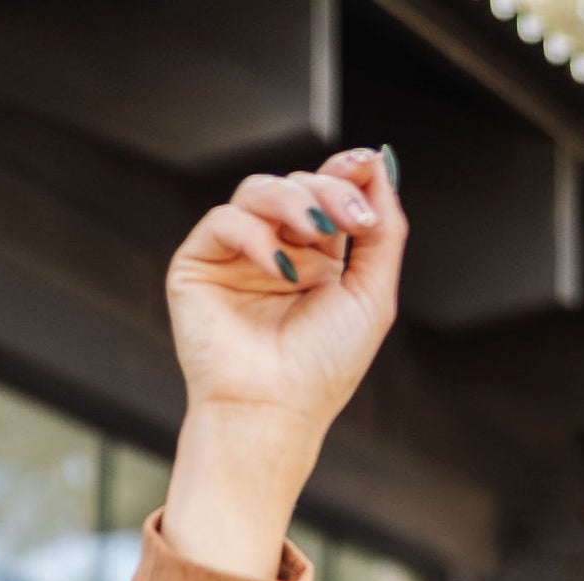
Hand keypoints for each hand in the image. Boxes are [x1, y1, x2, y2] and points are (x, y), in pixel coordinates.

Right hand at [162, 150, 404, 579]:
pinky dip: (254, 234)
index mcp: (316, 260)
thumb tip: (380, 163)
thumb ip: (385, 232)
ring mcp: (236, 258)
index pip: (327, 194)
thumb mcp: (372, 296)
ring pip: (259, 191)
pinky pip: (223, 220)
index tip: (364, 164)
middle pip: (297, 184)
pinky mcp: (198, 266)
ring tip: (315, 232)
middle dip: (327, 190)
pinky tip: (277, 268)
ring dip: (293, 202)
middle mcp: (276, 253)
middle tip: (348, 217)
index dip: (344, 171)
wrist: (274, 414)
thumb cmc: (321, 370)